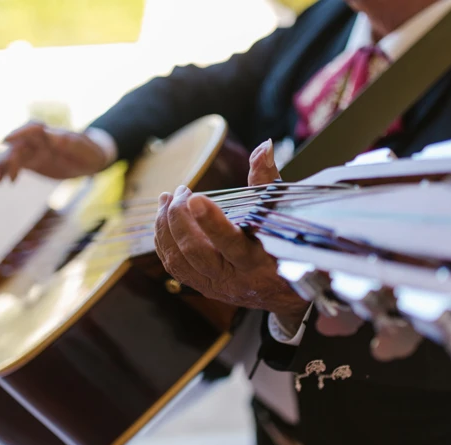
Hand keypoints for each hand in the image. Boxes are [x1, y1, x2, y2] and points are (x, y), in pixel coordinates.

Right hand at [0, 121, 117, 182]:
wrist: (90, 160)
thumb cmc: (88, 150)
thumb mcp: (81, 146)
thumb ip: (66, 140)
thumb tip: (49, 133)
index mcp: (48, 133)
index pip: (31, 129)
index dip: (18, 134)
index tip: (5, 141)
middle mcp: (36, 141)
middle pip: (16, 147)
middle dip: (5, 160)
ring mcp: (31, 152)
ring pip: (11, 158)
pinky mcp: (30, 163)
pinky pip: (13, 167)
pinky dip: (2, 173)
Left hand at [154, 139, 308, 321]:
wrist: (287, 292)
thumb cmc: (286, 245)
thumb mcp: (283, 214)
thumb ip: (269, 181)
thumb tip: (264, 147)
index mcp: (259, 262)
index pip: (230, 243)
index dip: (210, 222)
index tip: (194, 198)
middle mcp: (236, 279)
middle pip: (195, 251)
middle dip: (179, 218)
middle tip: (180, 191)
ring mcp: (216, 286)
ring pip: (178, 261)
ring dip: (165, 227)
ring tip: (166, 200)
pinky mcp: (204, 287)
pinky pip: (174, 267)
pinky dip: (163, 241)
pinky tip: (163, 219)